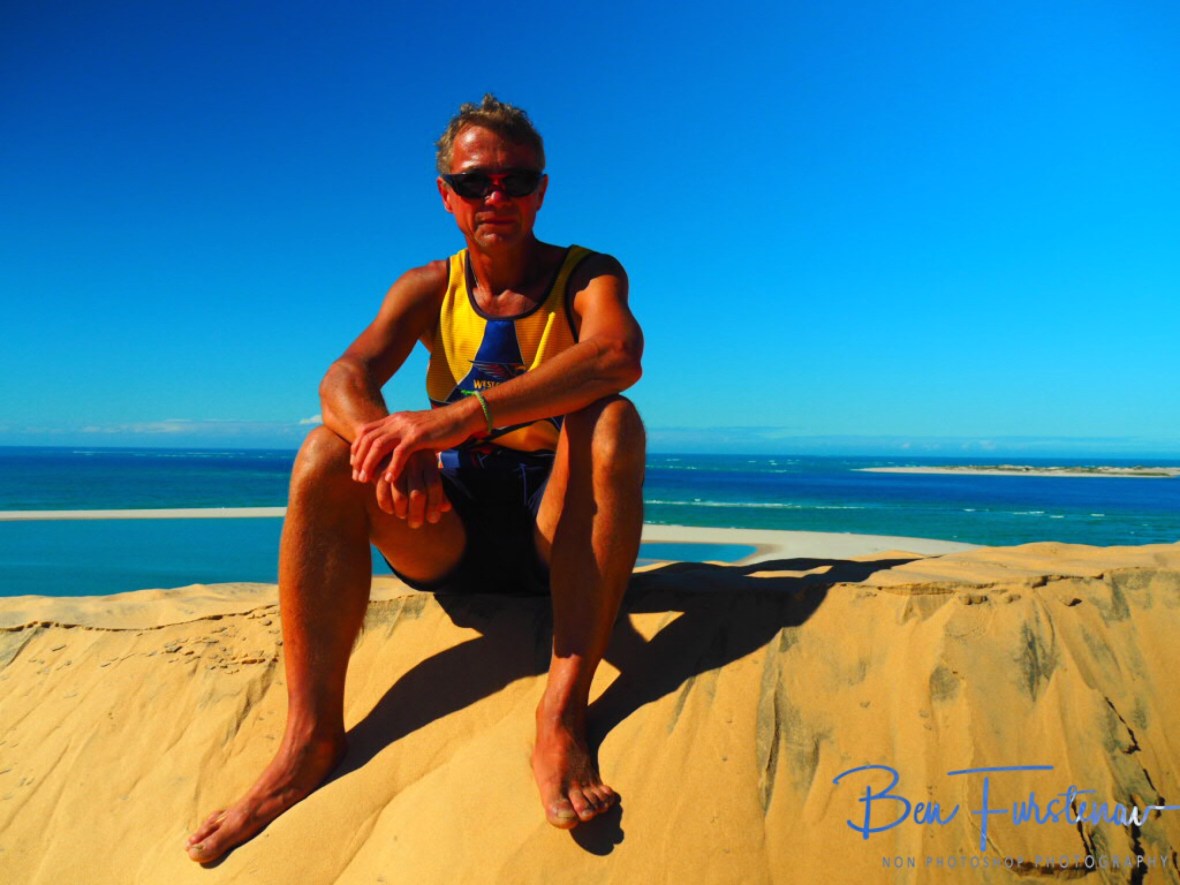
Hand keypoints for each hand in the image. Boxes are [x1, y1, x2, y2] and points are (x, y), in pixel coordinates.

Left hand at [350, 405, 472, 498]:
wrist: (461, 417)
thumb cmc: (440, 428)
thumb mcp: (415, 430)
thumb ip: (402, 438)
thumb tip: (392, 453)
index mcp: (394, 419)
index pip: (365, 432)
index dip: (357, 449)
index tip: (355, 466)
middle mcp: (397, 421)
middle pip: (368, 439)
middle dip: (360, 460)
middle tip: (357, 478)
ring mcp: (407, 427)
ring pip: (379, 445)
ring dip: (371, 464)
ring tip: (366, 480)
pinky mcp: (419, 435)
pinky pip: (400, 452)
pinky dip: (393, 466)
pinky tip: (390, 479)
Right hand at [373, 449, 451, 525]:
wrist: (388, 448)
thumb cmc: (414, 466)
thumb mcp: (429, 474)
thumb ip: (438, 492)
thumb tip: (446, 507)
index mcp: (428, 459)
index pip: (434, 486)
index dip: (434, 506)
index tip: (432, 519)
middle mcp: (412, 459)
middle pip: (417, 495)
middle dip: (417, 515)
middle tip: (415, 524)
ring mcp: (394, 463)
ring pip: (400, 498)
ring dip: (401, 512)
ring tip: (403, 515)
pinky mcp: (378, 467)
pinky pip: (383, 494)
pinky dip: (386, 506)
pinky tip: (390, 510)